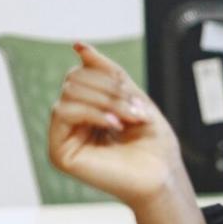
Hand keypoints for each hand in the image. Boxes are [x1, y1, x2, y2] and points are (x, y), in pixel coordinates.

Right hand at [47, 43, 192, 208]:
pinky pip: (63, 112)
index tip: (135, 96)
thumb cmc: (154, 146)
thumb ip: (108, 73)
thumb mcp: (134, 98)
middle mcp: (72, 122)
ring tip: (130, 120)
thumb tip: (79, 46)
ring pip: (70, 93)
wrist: (163, 177)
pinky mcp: (60, 152)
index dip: (109, 77)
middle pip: (75, 80)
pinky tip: (114, 126)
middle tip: (137, 110)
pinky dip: (93, 113)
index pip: (83, 73)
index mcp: (88, 110)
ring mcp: (64, 137)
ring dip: (107, 101)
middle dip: (110, 90)